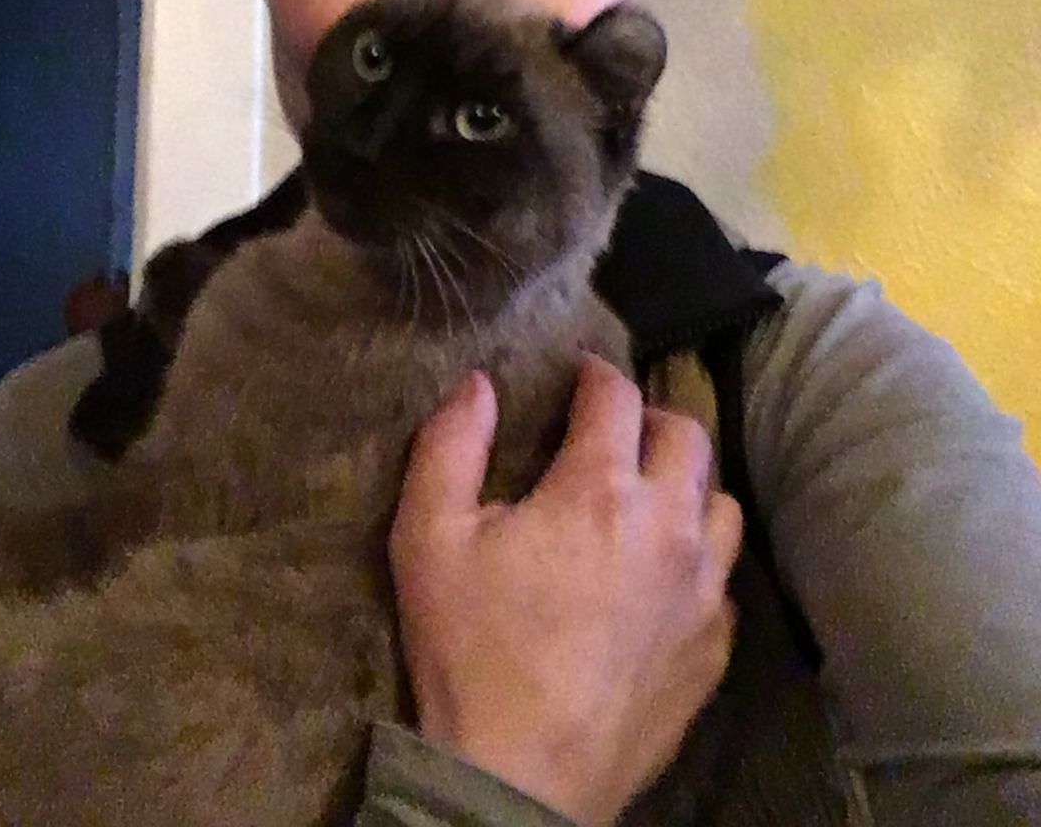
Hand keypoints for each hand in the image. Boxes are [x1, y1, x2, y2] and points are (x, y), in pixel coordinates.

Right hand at [388, 355, 741, 825]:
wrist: (518, 780)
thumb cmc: (469, 652)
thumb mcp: (428, 539)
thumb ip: (451, 446)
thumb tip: (478, 385)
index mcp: (599, 490)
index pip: (617, 397)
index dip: (596, 374)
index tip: (579, 375)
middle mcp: (667, 527)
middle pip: (687, 437)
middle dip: (650, 419)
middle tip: (613, 433)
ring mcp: (701, 592)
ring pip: (721, 504)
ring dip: (687, 486)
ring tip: (648, 498)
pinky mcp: (714, 649)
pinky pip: (725, 579)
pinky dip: (700, 559)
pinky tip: (664, 576)